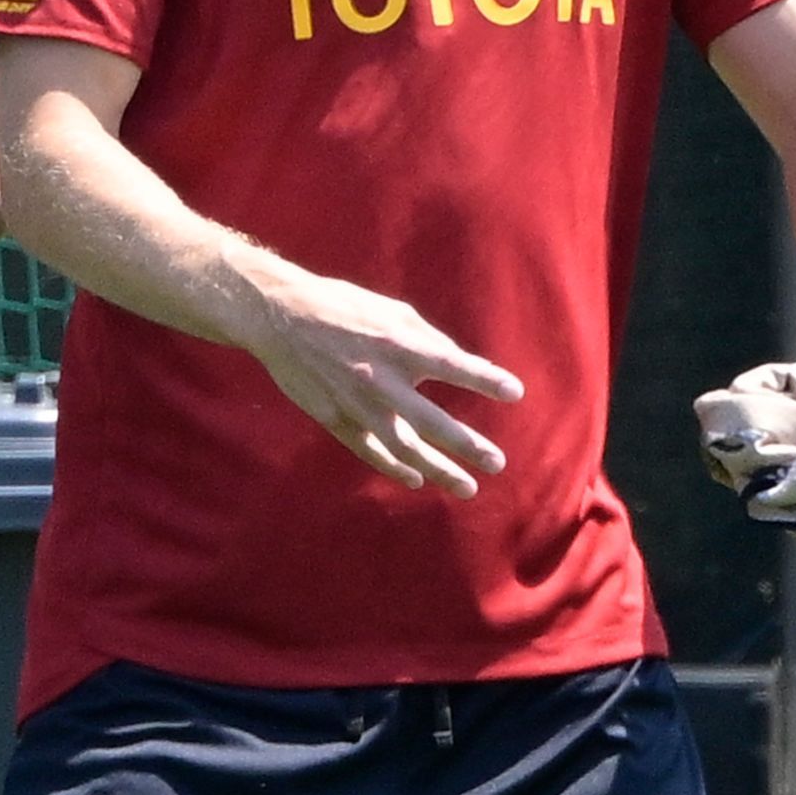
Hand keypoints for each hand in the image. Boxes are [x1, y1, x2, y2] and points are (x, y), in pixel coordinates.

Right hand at [235, 258, 523, 496]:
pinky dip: (394, 468)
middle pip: (434, 423)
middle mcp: (382, 380)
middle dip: (469, 447)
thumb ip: (426, 337)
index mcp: (398, 345)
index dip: (485, 380)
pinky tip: (416, 479)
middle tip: (497, 463)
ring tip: (467, 487)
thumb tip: (457, 361)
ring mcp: (357, 404)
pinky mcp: (335, 418)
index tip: (515, 393)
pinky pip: (370, 451)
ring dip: (439, 470)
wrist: (280, 317)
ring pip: (405, 448)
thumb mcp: (390, 310)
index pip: (453, 366)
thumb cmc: (341, 307)